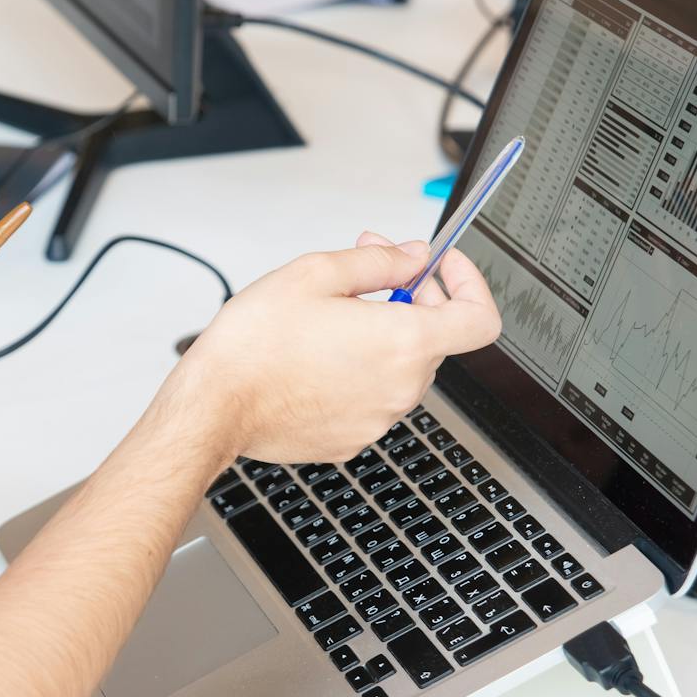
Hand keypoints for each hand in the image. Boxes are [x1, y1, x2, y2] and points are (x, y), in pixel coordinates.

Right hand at [171, 233, 500, 463]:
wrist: (215, 406)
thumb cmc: (254, 345)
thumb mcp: (316, 273)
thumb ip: (380, 261)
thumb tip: (414, 257)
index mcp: (403, 342)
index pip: (481, 320)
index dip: (470, 285)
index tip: (443, 270)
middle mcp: (400, 387)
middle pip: (436, 339)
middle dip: (413, 301)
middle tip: (370, 278)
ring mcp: (378, 419)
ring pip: (401, 369)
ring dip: (382, 339)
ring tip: (330, 321)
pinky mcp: (352, 439)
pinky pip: (372, 398)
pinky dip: (358, 374)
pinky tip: (316, 359)